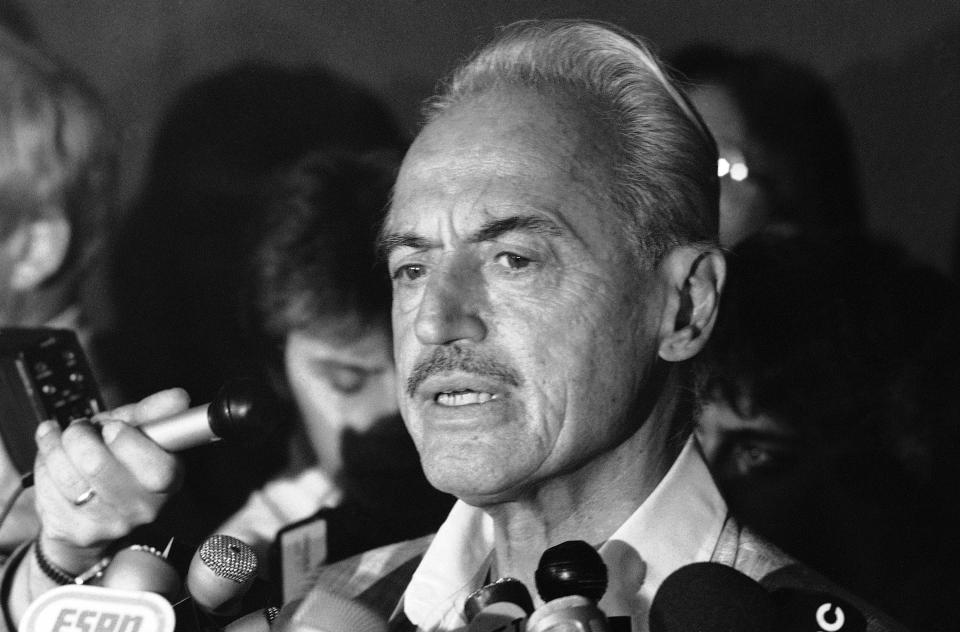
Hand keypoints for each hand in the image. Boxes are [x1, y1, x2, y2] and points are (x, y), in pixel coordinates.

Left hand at [32, 388, 188, 572]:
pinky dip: (43, 468)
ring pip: (67, 476)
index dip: (127, 442)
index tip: (111, 427)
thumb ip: (153, 414)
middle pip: (97, 466)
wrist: (94, 513)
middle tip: (79, 429)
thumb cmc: (119, 464)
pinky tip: (51, 464)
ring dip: (53, 447)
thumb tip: (178, 398)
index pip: (157, 469)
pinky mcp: (77, 533)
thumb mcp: (138, 433)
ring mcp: (110, 525)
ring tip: (57, 439)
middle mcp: (143, 507)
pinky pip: (48, 490)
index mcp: (168, 480)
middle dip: (78, 435)